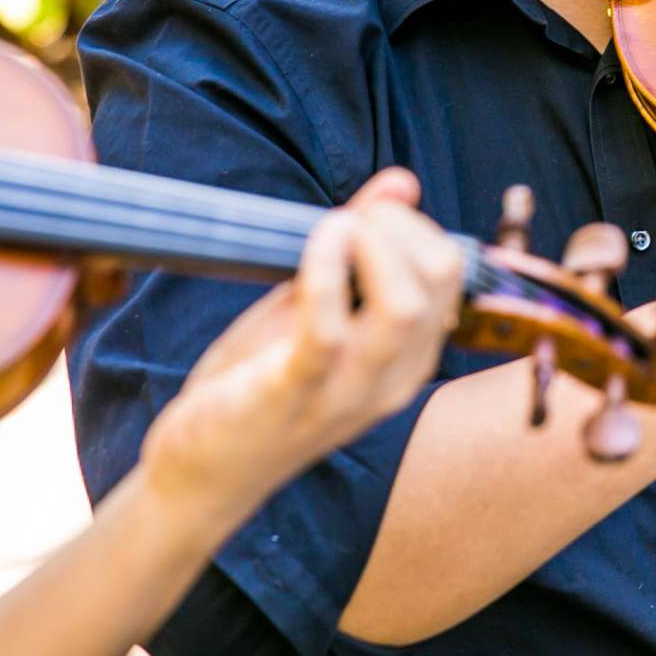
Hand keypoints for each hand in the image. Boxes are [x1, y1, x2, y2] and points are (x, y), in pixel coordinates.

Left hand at [140, 169, 463, 532]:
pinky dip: (325, 268)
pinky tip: (317, 240)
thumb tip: (401, 182)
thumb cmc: (259, 383)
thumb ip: (359, 249)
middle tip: (351, 220)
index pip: (451, 271)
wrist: (204, 473)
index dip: (412, 224)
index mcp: (407, 358)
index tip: (364, 214)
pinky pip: (326, 328)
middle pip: (440, 277)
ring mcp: (348, 392)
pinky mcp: (294, 395)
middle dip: (399, 224)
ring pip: (402, 307)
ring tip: (335, 228)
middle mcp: (393, 378)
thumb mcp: (314, 307)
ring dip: (371, 243)